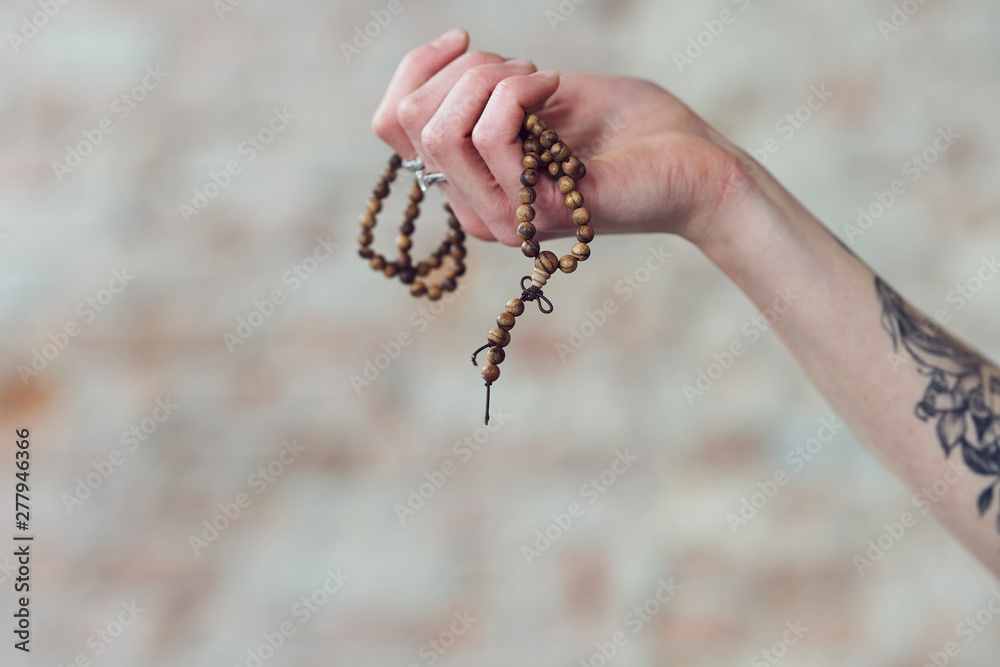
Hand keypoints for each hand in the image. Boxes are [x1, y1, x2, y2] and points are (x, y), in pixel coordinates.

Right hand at [372, 29, 756, 247]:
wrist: (696, 164)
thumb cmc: (628, 126)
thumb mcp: (539, 95)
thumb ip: (483, 95)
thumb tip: (437, 69)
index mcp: (471, 178)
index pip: (391, 123)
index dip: (416, 68)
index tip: (467, 40)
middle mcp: (476, 204)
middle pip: (412, 121)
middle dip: (463, 70)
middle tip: (525, 69)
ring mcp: (504, 214)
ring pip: (443, 131)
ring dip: (491, 80)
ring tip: (544, 79)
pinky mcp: (536, 212)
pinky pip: (492, 137)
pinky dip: (520, 91)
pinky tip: (556, 85)